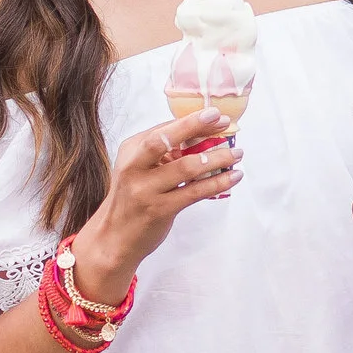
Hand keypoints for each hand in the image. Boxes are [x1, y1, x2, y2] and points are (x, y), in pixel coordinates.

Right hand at [69, 114, 237, 302]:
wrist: (115, 237)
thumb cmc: (133, 198)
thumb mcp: (139, 168)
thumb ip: (163, 151)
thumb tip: (202, 133)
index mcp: (131, 151)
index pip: (163, 128)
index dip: (191, 120)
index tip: (215, 114)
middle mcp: (134, 167)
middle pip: (166, 140)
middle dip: (196, 126)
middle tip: (225, 123)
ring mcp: (146, 190)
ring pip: (187, 167)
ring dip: (217, 158)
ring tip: (236, 154)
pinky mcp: (160, 210)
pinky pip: (195, 192)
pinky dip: (217, 182)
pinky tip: (233, 177)